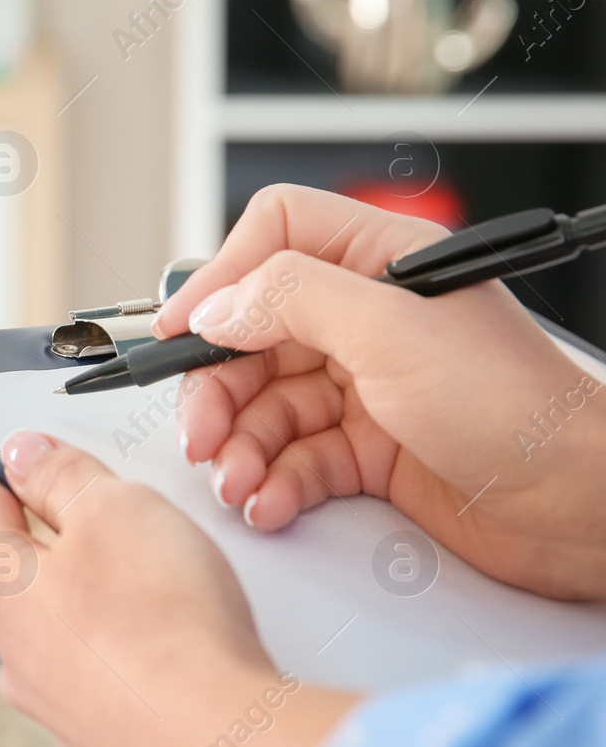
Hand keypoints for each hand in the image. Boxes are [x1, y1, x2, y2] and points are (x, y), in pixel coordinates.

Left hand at [0, 431, 355, 746]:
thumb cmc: (164, 626)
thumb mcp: (114, 509)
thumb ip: (62, 475)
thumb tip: (22, 455)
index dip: (2, 466)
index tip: (32, 456)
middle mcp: (10, 652)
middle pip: (12, 569)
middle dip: (51, 534)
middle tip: (105, 514)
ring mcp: (54, 702)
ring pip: (57, 626)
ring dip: (91, 597)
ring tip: (152, 581)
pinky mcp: (102, 738)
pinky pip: (102, 674)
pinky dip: (126, 650)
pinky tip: (169, 644)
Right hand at [154, 185, 605, 599]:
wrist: (583, 507)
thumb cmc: (518, 408)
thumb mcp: (392, 331)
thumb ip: (291, 300)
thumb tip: (216, 303)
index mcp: (378, 264)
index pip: (272, 239)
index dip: (220, 280)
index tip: (182, 329)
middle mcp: (367, 319)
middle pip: (250, 335)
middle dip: (218, 388)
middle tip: (202, 433)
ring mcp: (365, 387)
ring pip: (264, 405)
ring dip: (239, 446)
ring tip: (239, 481)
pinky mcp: (368, 450)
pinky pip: (292, 458)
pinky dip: (272, 482)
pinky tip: (272, 501)